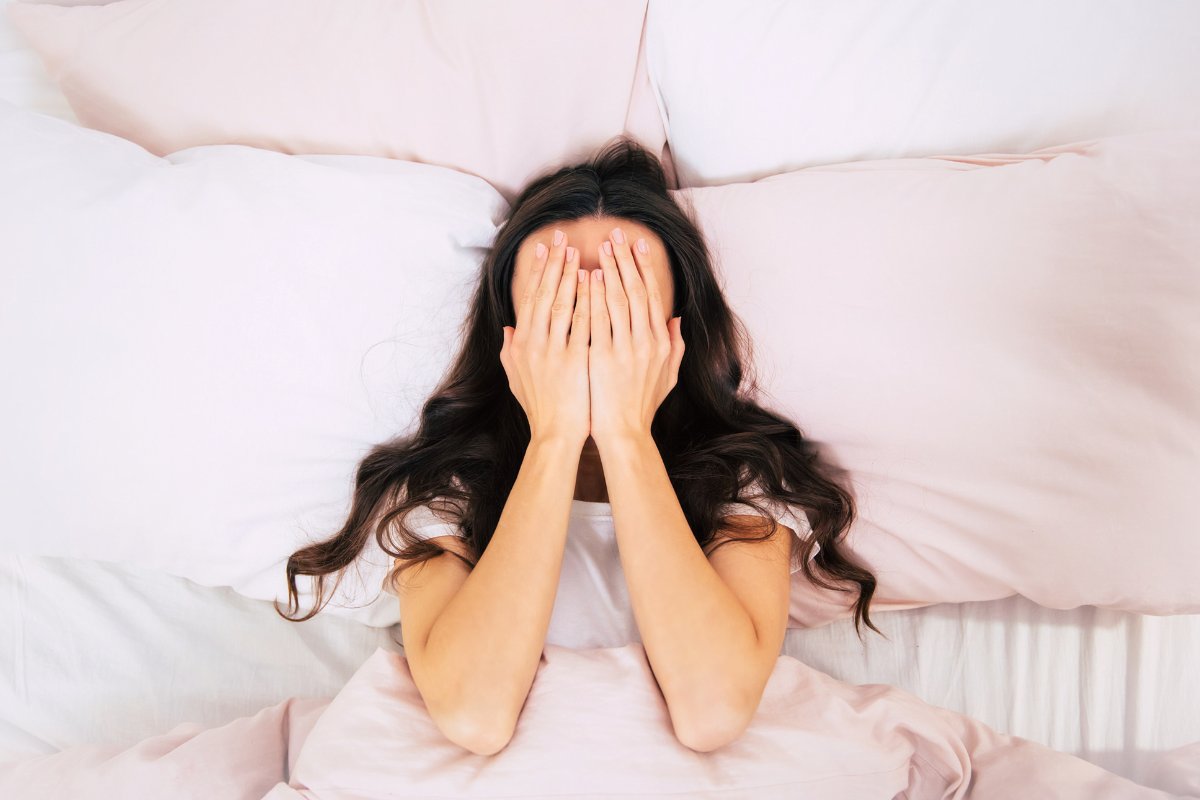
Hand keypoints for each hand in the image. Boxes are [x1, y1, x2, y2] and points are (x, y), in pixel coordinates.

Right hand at [501, 230, 590, 446]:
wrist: (555, 435)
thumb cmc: (540, 408)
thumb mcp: (517, 378)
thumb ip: (511, 351)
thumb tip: (509, 328)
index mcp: (522, 344)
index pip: (531, 299)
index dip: (539, 271)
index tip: (545, 248)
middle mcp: (535, 344)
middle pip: (545, 294)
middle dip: (554, 263)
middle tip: (562, 237)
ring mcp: (554, 351)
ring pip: (563, 304)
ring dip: (570, 275)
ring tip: (578, 251)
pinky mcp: (575, 361)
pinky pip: (583, 324)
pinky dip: (588, 301)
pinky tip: (595, 283)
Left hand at [588, 226, 683, 444]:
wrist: (624, 432)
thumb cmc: (642, 406)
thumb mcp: (668, 376)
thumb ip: (675, 345)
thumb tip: (676, 318)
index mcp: (660, 343)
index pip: (653, 296)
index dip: (645, 268)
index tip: (638, 245)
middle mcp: (646, 342)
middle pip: (636, 291)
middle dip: (626, 261)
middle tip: (616, 236)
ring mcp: (625, 348)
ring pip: (618, 300)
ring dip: (610, 271)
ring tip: (601, 249)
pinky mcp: (603, 357)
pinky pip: (597, 320)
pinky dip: (593, 296)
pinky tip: (587, 278)